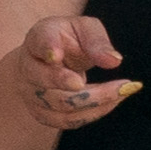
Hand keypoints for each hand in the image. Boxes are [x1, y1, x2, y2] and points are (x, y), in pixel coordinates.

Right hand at [10, 16, 140, 130]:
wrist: (48, 60)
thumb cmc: (68, 40)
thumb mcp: (84, 29)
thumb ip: (97, 41)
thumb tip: (113, 61)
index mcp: (38, 37)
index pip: (39, 41)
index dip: (47, 48)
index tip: (56, 55)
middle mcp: (28, 66)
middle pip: (46, 80)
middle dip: (78, 86)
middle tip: (117, 87)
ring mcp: (30, 92)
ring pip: (59, 105)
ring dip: (95, 102)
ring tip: (122, 91)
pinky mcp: (40, 112)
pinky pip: (66, 120)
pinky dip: (92, 113)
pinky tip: (112, 102)